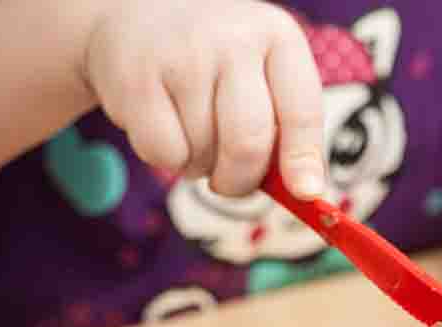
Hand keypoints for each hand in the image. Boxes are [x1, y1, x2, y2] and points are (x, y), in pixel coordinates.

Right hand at [83, 0, 323, 198]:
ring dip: (201, 166)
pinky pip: (164, 154)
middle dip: (242, 180)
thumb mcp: (262, 75)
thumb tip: (305, 192)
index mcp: (278, 37)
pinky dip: (168, 159)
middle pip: (248, 142)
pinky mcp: (136, 78)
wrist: (137, 13)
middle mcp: (234, 39)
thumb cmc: (217, 61)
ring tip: (193, 133)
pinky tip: (166, 128)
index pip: (302, 110)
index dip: (303, 159)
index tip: (305, 193)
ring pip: (204, 153)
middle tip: (231, 182)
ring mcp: (183, 56)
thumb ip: (287, 128)